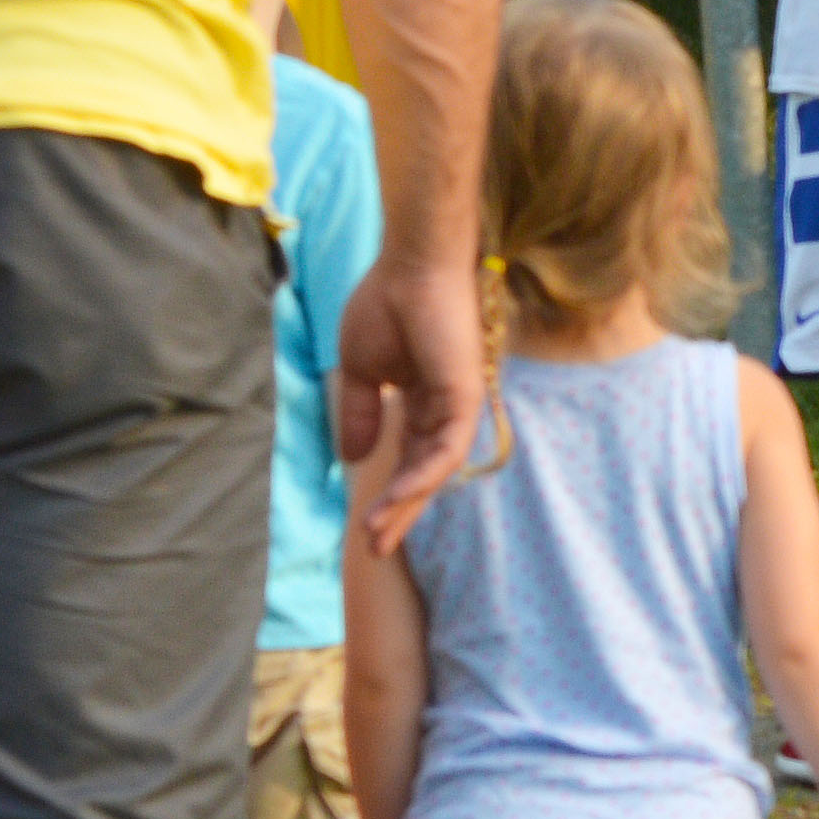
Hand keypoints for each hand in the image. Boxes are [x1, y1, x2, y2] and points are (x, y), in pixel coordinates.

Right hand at [339, 252, 488, 551]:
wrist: (410, 266)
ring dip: (405, 504)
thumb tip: (352, 457)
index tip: (364, 527)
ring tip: (376, 535)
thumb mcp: (362, 371)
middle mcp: (445, 408)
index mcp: (423, 400)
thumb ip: (361, 414)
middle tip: (374, 551)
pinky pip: (445, 450)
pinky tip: (395, 502)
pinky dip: (420, 478)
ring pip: (434, 471)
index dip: (387, 493)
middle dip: (398, 513)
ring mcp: (458, 405)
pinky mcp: (466, 398)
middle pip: (422, 474)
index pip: (407, 459)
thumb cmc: (386, 305)